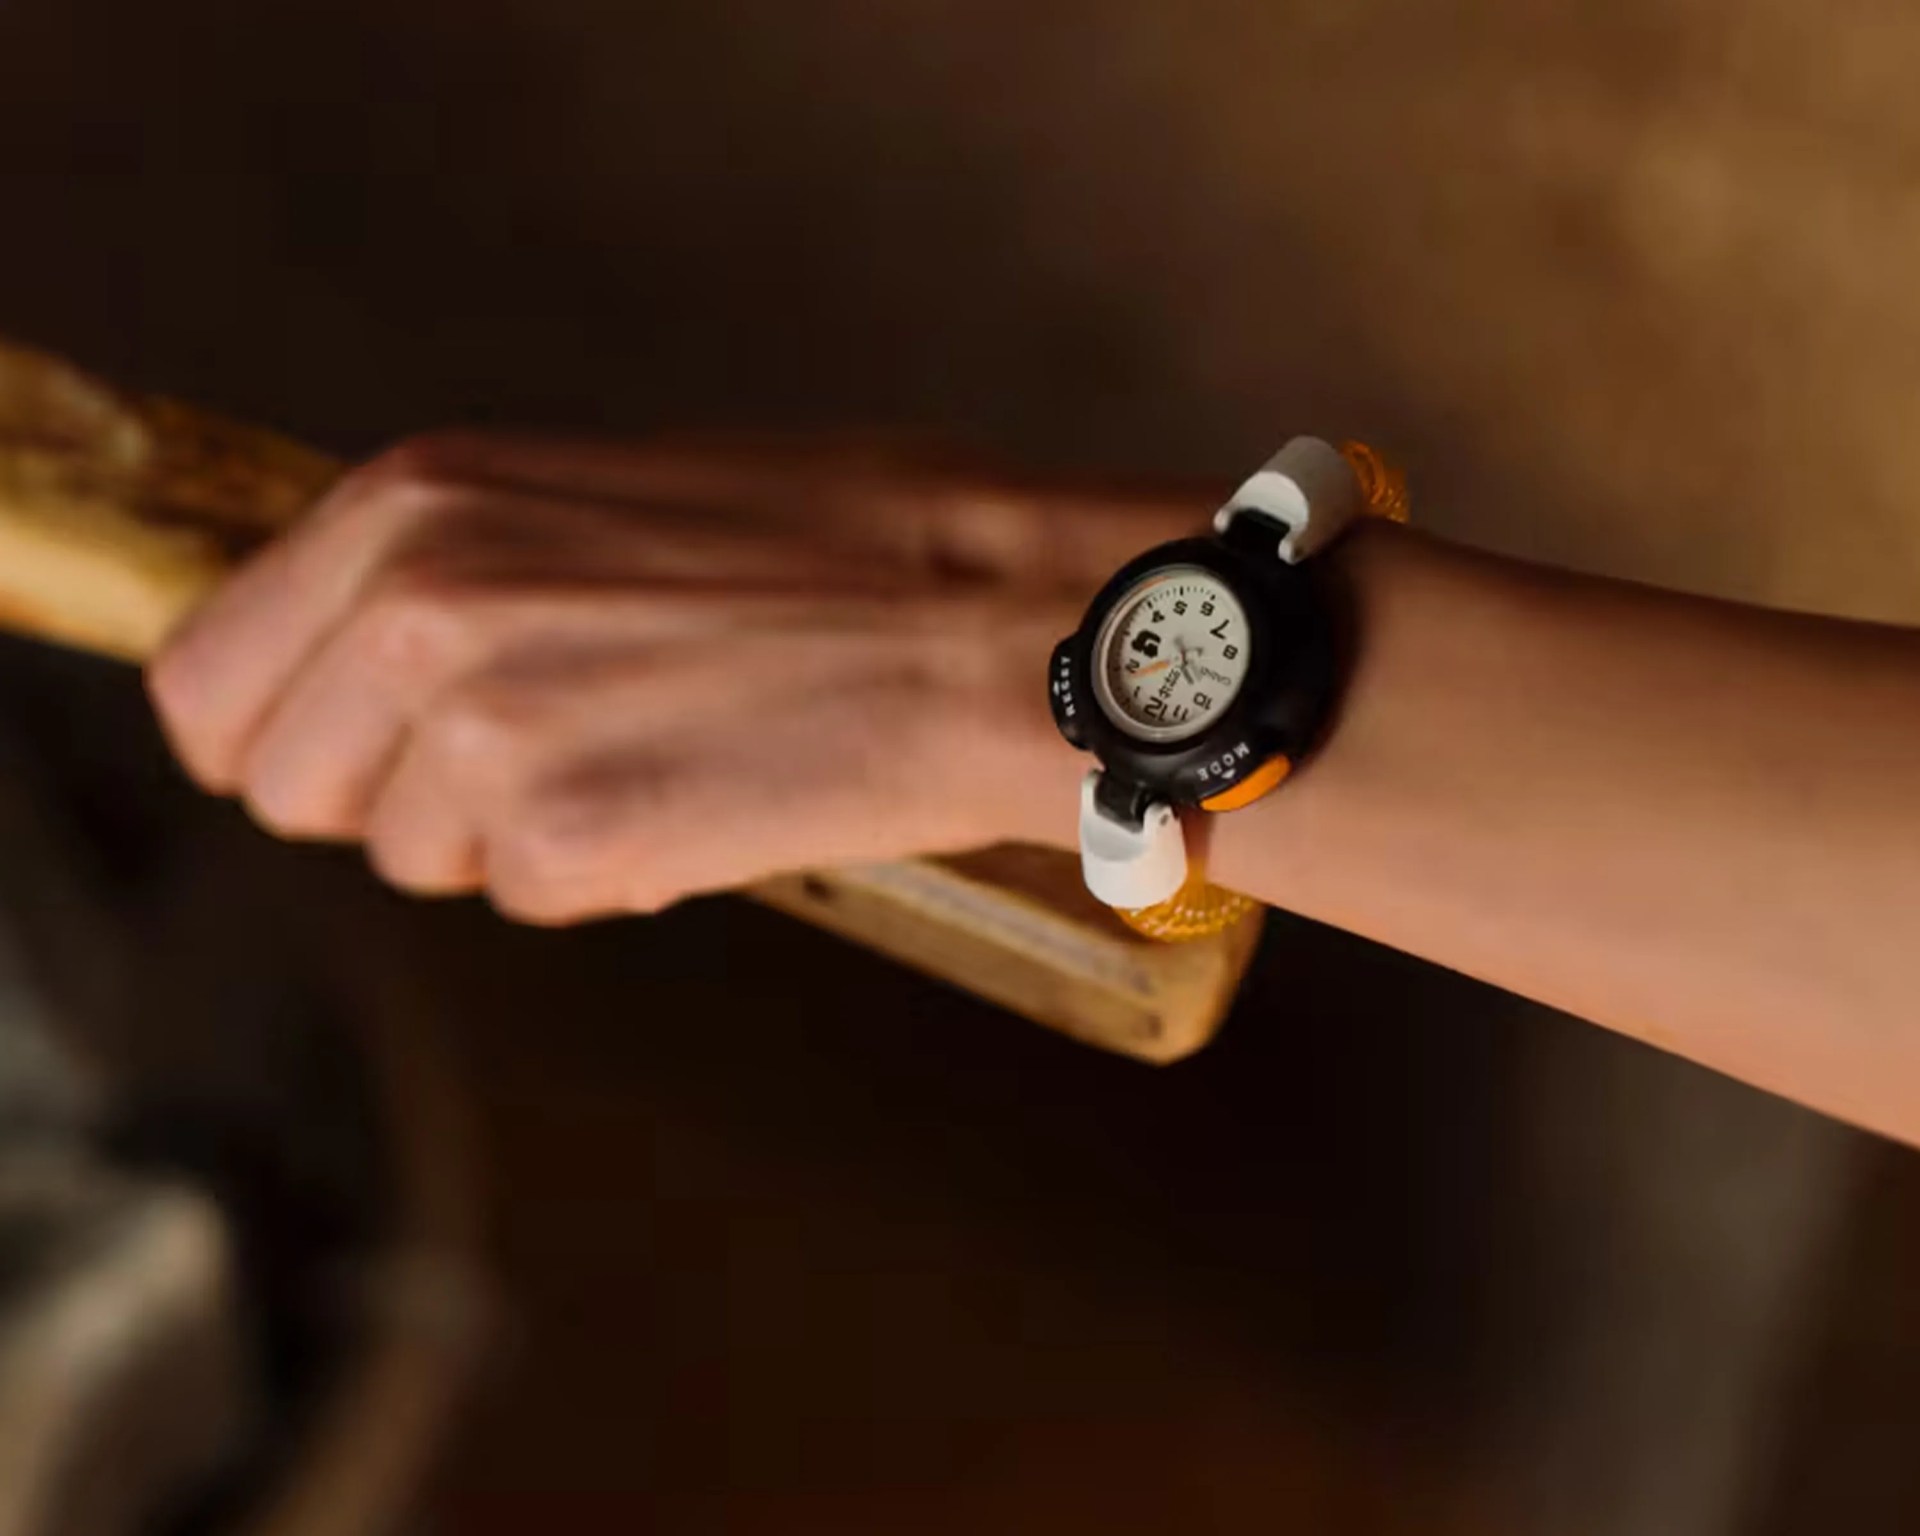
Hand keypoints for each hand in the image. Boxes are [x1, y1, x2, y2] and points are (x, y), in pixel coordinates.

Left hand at [147, 433, 1096, 923]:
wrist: (998, 619)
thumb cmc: (848, 547)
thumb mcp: (596, 501)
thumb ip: (454, 568)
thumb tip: (363, 663)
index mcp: (412, 500)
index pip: (214, 677)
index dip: (288, 737)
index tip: (363, 759)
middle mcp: (417, 604)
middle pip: (290, 788)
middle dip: (403, 797)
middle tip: (547, 760)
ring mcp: (484, 726)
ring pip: (419, 858)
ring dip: (521, 835)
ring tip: (660, 751)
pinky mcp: (570, 834)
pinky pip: (535, 897)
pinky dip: (614, 873)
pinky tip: (710, 796)